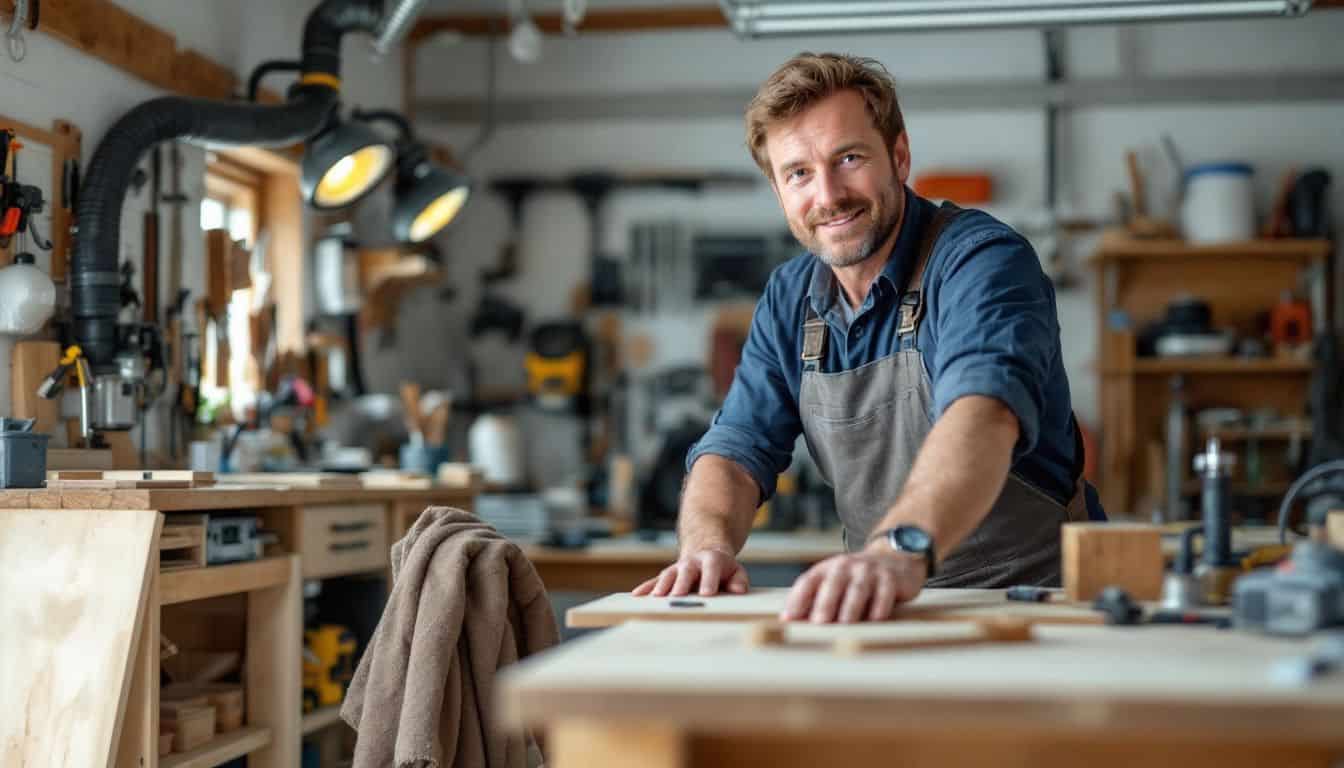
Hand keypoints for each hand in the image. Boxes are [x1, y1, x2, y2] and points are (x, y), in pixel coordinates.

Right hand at [631, 547, 749, 596]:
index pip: (711, 569)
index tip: (706, 594)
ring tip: (656, 599)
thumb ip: (739, 581)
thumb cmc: (723, 569)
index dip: (708, 580)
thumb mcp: (736, 571)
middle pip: (686, 572)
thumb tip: (738, 591)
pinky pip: (654, 582)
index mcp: (712, 560)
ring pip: (668, 576)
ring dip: (661, 587)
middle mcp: (692, 563)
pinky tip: (637, 596)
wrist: (705, 552)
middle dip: (681, 584)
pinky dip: (646, 588)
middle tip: (677, 597)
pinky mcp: (667, 576)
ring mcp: (677, 568)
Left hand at [781, 545, 925, 622]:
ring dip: (851, 607)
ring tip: (845, 624)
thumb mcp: (833, 583)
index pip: (808, 581)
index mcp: (827, 569)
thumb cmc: (855, 579)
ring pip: (858, 589)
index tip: (789, 618)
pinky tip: (876, 619)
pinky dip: (880, 606)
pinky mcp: (890, 578)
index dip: (797, 599)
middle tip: (819, 622)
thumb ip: (812, 599)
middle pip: (833, 584)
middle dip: (825, 603)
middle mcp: (846, 566)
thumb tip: (788, 620)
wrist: (893, 559)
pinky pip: (884, 592)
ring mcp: (869, 571)